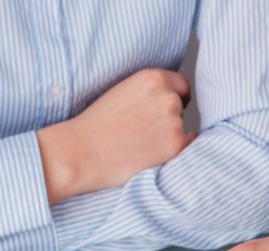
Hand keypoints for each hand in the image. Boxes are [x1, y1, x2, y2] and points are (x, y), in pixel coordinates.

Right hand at [37, 68, 194, 203]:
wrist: (82, 152)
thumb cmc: (96, 125)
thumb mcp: (122, 91)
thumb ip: (148, 91)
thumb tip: (173, 100)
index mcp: (153, 78)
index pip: (181, 85)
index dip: (175, 97)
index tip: (167, 108)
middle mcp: (167, 97)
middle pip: (181, 107)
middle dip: (169, 117)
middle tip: (143, 131)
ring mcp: (174, 122)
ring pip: (182, 128)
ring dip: (169, 135)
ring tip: (140, 143)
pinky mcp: (175, 146)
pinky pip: (187, 147)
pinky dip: (173, 151)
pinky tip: (150, 153)